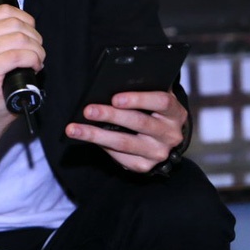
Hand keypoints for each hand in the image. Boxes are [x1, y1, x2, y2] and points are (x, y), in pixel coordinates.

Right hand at [0, 5, 45, 128]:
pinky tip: (35, 67)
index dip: (25, 19)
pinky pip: (15, 56)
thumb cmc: (0, 80)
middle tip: (38, 53)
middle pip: (14, 24)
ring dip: (37, 50)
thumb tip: (25, 20)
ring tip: (37, 61)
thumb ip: (5, 31)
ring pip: (18, 40)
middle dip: (35, 37)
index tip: (31, 35)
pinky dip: (32, 59)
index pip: (4, 10)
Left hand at [65, 90, 187, 172]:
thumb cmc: (153, 111)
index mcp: (175, 112)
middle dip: (110, 115)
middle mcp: (170, 134)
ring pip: (124, 143)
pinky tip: (88, 138)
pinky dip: (102, 146)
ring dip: (96, 135)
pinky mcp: (145, 166)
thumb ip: (141, 89)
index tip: (115, 98)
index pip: (161, 102)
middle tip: (88, 110)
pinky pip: (120, 157)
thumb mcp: (154, 98)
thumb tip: (110, 83)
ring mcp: (158, 153)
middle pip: (138, 123)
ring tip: (74, 129)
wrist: (163, 137)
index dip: (138, 99)